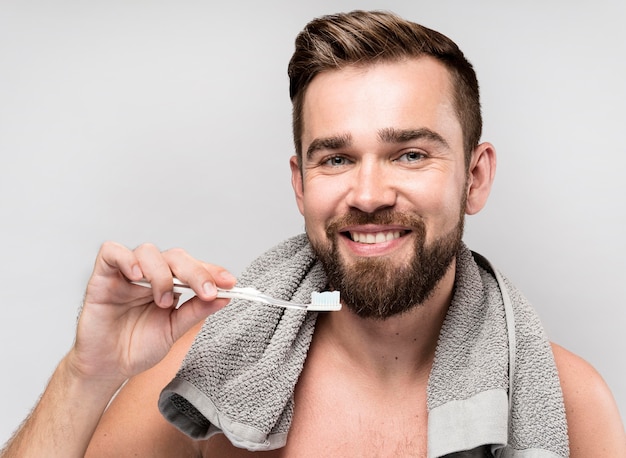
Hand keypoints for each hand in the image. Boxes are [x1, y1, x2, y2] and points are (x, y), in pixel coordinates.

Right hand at [68, 241, 235, 383]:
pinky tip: (137, 277)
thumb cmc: (136, 347)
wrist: (107, 368)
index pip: (193, 267)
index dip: (212, 271)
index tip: (230, 283)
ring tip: (163, 301)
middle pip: (175, 256)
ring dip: (162, 273)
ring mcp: (126, 274)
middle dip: (195, 272)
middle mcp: (150, 275)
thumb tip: (224, 297)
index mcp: (169, 285)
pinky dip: (127, 259)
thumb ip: (196, 311)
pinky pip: (112, 252)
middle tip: (206, 291)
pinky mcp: (102, 276)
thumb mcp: (174, 330)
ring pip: (148, 251)